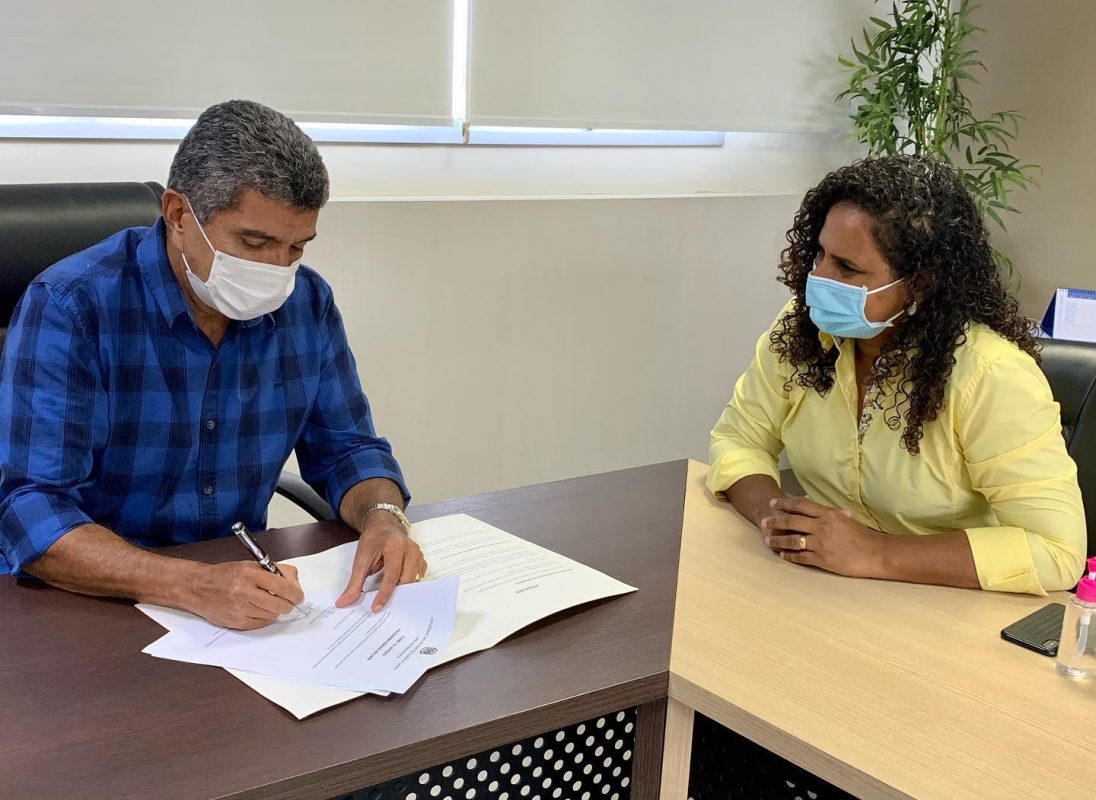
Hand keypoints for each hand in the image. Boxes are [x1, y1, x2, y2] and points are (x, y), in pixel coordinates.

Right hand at [188, 561, 303, 629]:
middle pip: (281, 605)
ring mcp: (241, 609)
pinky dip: (263, 617)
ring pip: (273, 615)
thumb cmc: (226, 574)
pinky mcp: (237, 623)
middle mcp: (245, 592)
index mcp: (251, 574)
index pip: (285, 588)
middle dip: (288, 603)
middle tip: (285, 600)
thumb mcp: (251, 564)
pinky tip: (255, 608)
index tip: (298, 596)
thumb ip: (276, 571)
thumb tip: (295, 585)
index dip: (296, 594)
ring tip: (264, 601)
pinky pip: (262, 623)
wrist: (198, 587)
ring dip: (274, 609)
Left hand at [337, 514, 426, 610]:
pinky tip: (397, 587)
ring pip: (413, 580)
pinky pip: (417, 577)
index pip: (392, 576)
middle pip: (406, 580)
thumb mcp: (361, 559)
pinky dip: (407, 585)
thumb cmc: (373, 540)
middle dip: (395, 594)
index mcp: (395, 545)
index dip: (384, 594)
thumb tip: (344, 601)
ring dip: (401, 590)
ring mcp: (418, 554)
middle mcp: (411, 549)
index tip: (376, 608)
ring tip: (388, 596)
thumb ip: (354, 582)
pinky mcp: (421, 559)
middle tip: (381, 604)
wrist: (384, 526)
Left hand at [760, 496, 886, 578]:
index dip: (784, 503)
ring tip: (767, 541)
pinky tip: (783, 556)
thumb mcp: (847, 520)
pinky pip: (800, 557)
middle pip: (791, 521)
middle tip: (764, 522)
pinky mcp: (822, 559)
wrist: (876, 553)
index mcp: (827, 514)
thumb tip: (826, 510)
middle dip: (775, 522)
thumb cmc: (863, 536)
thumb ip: (833, 515)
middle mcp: (821, 526)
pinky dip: (789, 556)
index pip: (800, 505)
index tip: (773, 503)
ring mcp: (820, 543)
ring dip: (778, 541)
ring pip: (792, 540)